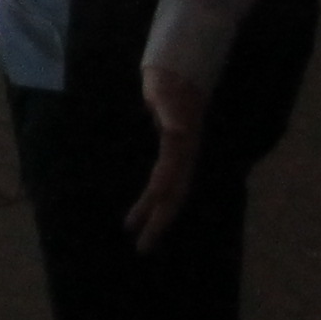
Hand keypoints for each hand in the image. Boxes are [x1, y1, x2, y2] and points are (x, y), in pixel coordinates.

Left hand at [126, 63, 207, 251]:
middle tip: (141, 247)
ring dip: (156, 214)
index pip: (166, 180)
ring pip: (171, 193)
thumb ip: (172, 114)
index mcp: (180, 145)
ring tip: (137, 233)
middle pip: (173, 195)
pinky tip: (146, 210)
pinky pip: (167, 184)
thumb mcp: (165, 95)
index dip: (153, 202)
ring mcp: (181, 156)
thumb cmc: (167, 82)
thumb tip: (180, 130)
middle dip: (158, 221)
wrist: (176, 72)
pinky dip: (156, 201)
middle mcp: (183, 155)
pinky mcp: (175, 154)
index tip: (136, 223)